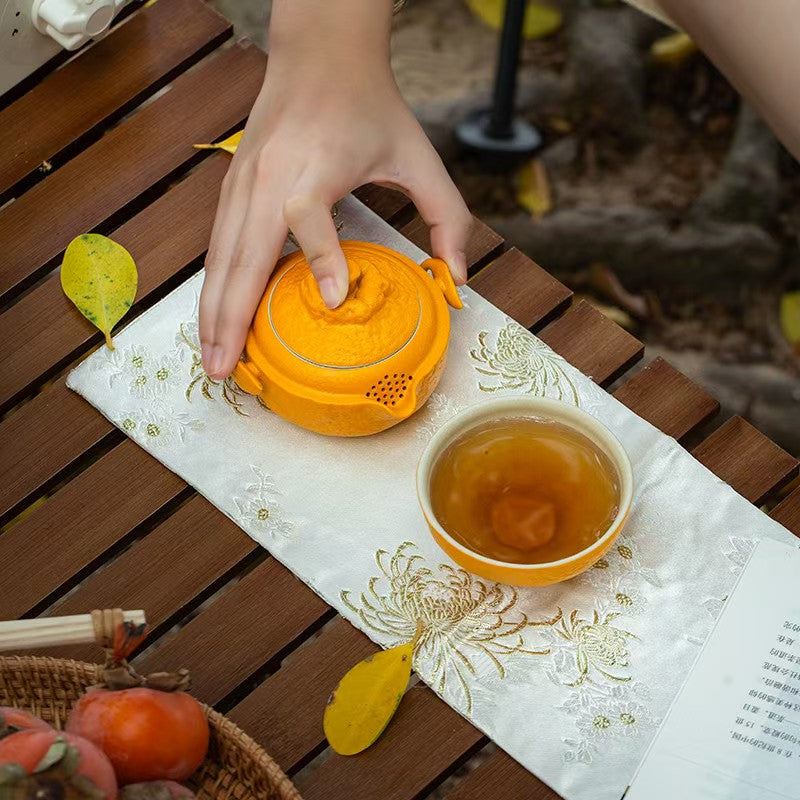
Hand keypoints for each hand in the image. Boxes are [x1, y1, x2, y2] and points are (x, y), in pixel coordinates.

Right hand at [199, 0, 471, 379]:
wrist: (319, 52)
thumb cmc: (369, 105)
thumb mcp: (419, 155)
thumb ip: (447, 216)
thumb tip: (457, 278)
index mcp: (316, 168)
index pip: (308, 220)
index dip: (321, 262)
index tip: (330, 305)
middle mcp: (269, 179)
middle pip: (241, 257)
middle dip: (231, 321)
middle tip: (227, 373)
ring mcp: (242, 183)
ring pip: (219, 259)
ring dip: (211, 312)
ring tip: (211, 359)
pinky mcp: (231, 186)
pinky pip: (216, 246)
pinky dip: (212, 286)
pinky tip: (211, 317)